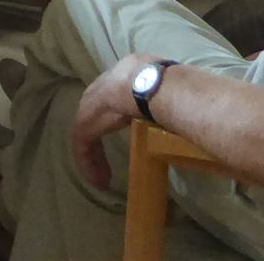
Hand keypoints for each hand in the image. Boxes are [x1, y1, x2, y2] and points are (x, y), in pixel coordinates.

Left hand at [73, 54, 154, 190]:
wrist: (145, 84)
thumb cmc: (159, 85)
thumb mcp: (159, 90)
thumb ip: (162, 100)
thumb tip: (181, 110)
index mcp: (115, 81)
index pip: (109, 102)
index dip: (113, 120)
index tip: (122, 134)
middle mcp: (96, 94)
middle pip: (94, 123)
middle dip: (98, 145)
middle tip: (108, 167)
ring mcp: (87, 110)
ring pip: (86, 139)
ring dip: (95, 160)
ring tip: (103, 181)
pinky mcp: (83, 127)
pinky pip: (82, 150)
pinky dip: (89, 166)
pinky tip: (99, 181)